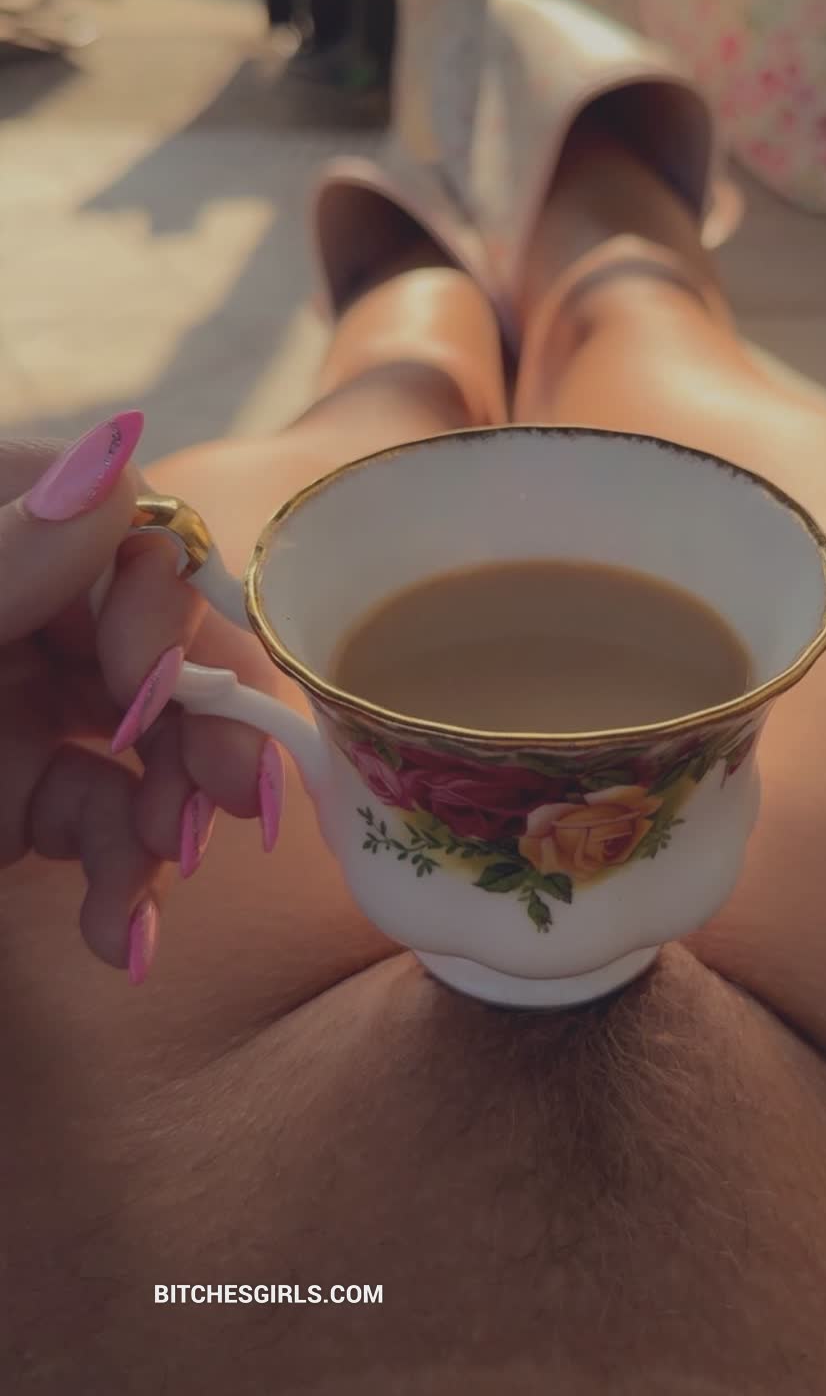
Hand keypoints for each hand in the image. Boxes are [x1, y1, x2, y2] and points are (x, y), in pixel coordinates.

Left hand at [0, 415, 281, 981]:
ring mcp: (24, 701)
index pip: (122, 523)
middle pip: (160, 639)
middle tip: (233, 805)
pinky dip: (124, 882)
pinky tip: (124, 940)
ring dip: (165, 823)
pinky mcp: (24, 795)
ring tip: (149, 892)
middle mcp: (23, 607)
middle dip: (197, 729)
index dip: (157, 605)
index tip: (141, 692)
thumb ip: (4, 555)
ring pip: (149, 740)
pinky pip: (105, 817)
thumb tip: (118, 455)